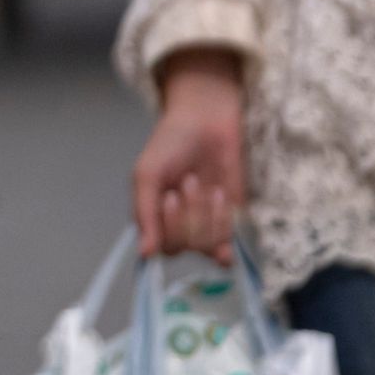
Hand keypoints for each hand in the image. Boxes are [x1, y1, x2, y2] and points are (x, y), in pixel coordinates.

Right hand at [131, 48, 248, 258]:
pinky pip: (227, 242)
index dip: (169, 228)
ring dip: (207, 214)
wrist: (207, 120)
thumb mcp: (147, 173)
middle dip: (189, 216)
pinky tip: (220, 199)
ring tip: (205, 184)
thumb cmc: (171, 142)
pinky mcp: (229, 219)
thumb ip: (144, 212)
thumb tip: (145, 254)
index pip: (161, 247)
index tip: (170, 197)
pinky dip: (225, 227)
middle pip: (183, 248)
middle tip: (189, 181)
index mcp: (154, 216)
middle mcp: (178, 226)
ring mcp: (205, 224)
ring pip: (206, 247)